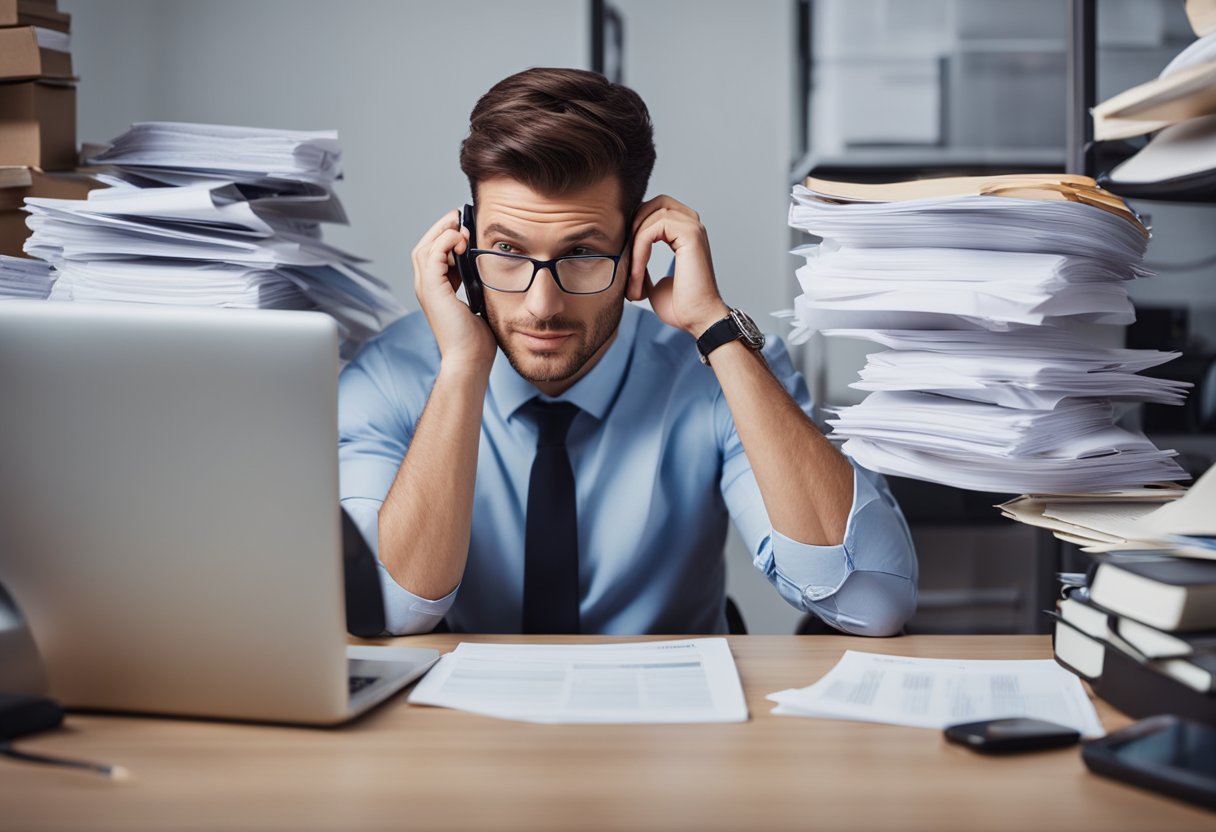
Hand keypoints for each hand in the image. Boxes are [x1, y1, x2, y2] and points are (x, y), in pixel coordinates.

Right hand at [411, 209, 496, 373]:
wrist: (470, 361)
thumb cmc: (477, 341)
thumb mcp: (480, 303)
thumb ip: (478, 285)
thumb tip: (492, 268)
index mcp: (437, 291)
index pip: (433, 255)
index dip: (446, 238)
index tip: (465, 228)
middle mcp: (426, 289)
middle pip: (425, 246)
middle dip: (441, 229)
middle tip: (460, 217)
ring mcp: (426, 290)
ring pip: (425, 247)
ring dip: (442, 232)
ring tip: (460, 225)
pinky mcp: (432, 290)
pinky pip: (432, 255)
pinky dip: (445, 241)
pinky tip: (461, 239)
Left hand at [626, 195, 728, 336]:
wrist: (697, 320)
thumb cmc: (680, 306)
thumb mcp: (654, 282)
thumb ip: (644, 265)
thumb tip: (626, 259)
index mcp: (686, 232)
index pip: (655, 209)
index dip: (635, 227)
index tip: (625, 258)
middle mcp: (692, 225)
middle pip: (654, 203)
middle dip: (633, 226)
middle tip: (625, 257)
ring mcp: (693, 227)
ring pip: (650, 215)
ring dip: (634, 245)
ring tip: (632, 275)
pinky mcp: (690, 235)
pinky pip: (653, 229)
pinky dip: (639, 250)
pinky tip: (637, 273)